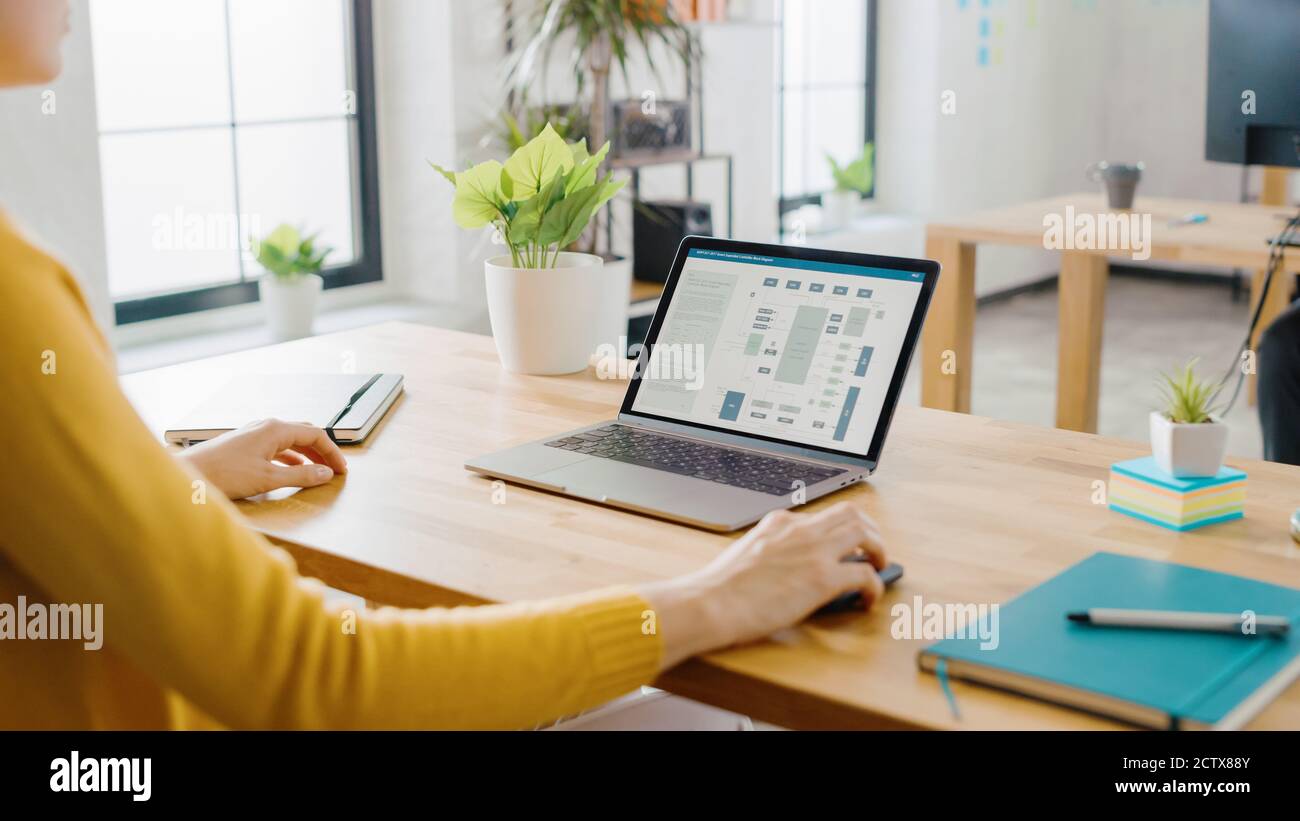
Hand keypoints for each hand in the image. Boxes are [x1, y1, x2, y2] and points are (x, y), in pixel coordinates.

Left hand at [177, 419, 347, 500]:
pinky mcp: (246, 444)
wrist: (187, 475)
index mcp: (275, 429)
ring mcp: (255, 434)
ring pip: (291, 440)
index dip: (332, 452)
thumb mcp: (268, 478)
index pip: (316, 434)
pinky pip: (277, 447)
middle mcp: (266, 426)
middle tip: (334, 469)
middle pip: (305, 433)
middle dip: (322, 451)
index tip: (341, 469)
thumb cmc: (222, 474)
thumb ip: (301, 475)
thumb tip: (325, 473)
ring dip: (307, 454)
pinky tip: (292, 470)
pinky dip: (291, 457)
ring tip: (317, 471)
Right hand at [638, 502, 886, 669]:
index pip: (821, 516)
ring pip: (865, 534)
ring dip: (878, 550)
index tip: (844, 544)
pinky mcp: (822, 578)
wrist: (711, 602)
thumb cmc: (720, 587)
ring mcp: (813, 551)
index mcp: (779, 521)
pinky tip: (867, 600)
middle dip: (869, 530)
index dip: (838, 530)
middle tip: (873, 550)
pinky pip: (865, 575)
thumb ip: (774, 552)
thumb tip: (794, 569)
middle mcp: (800, 529)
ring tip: (878, 568)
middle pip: (851, 513)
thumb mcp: (749, 553)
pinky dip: (874, 586)